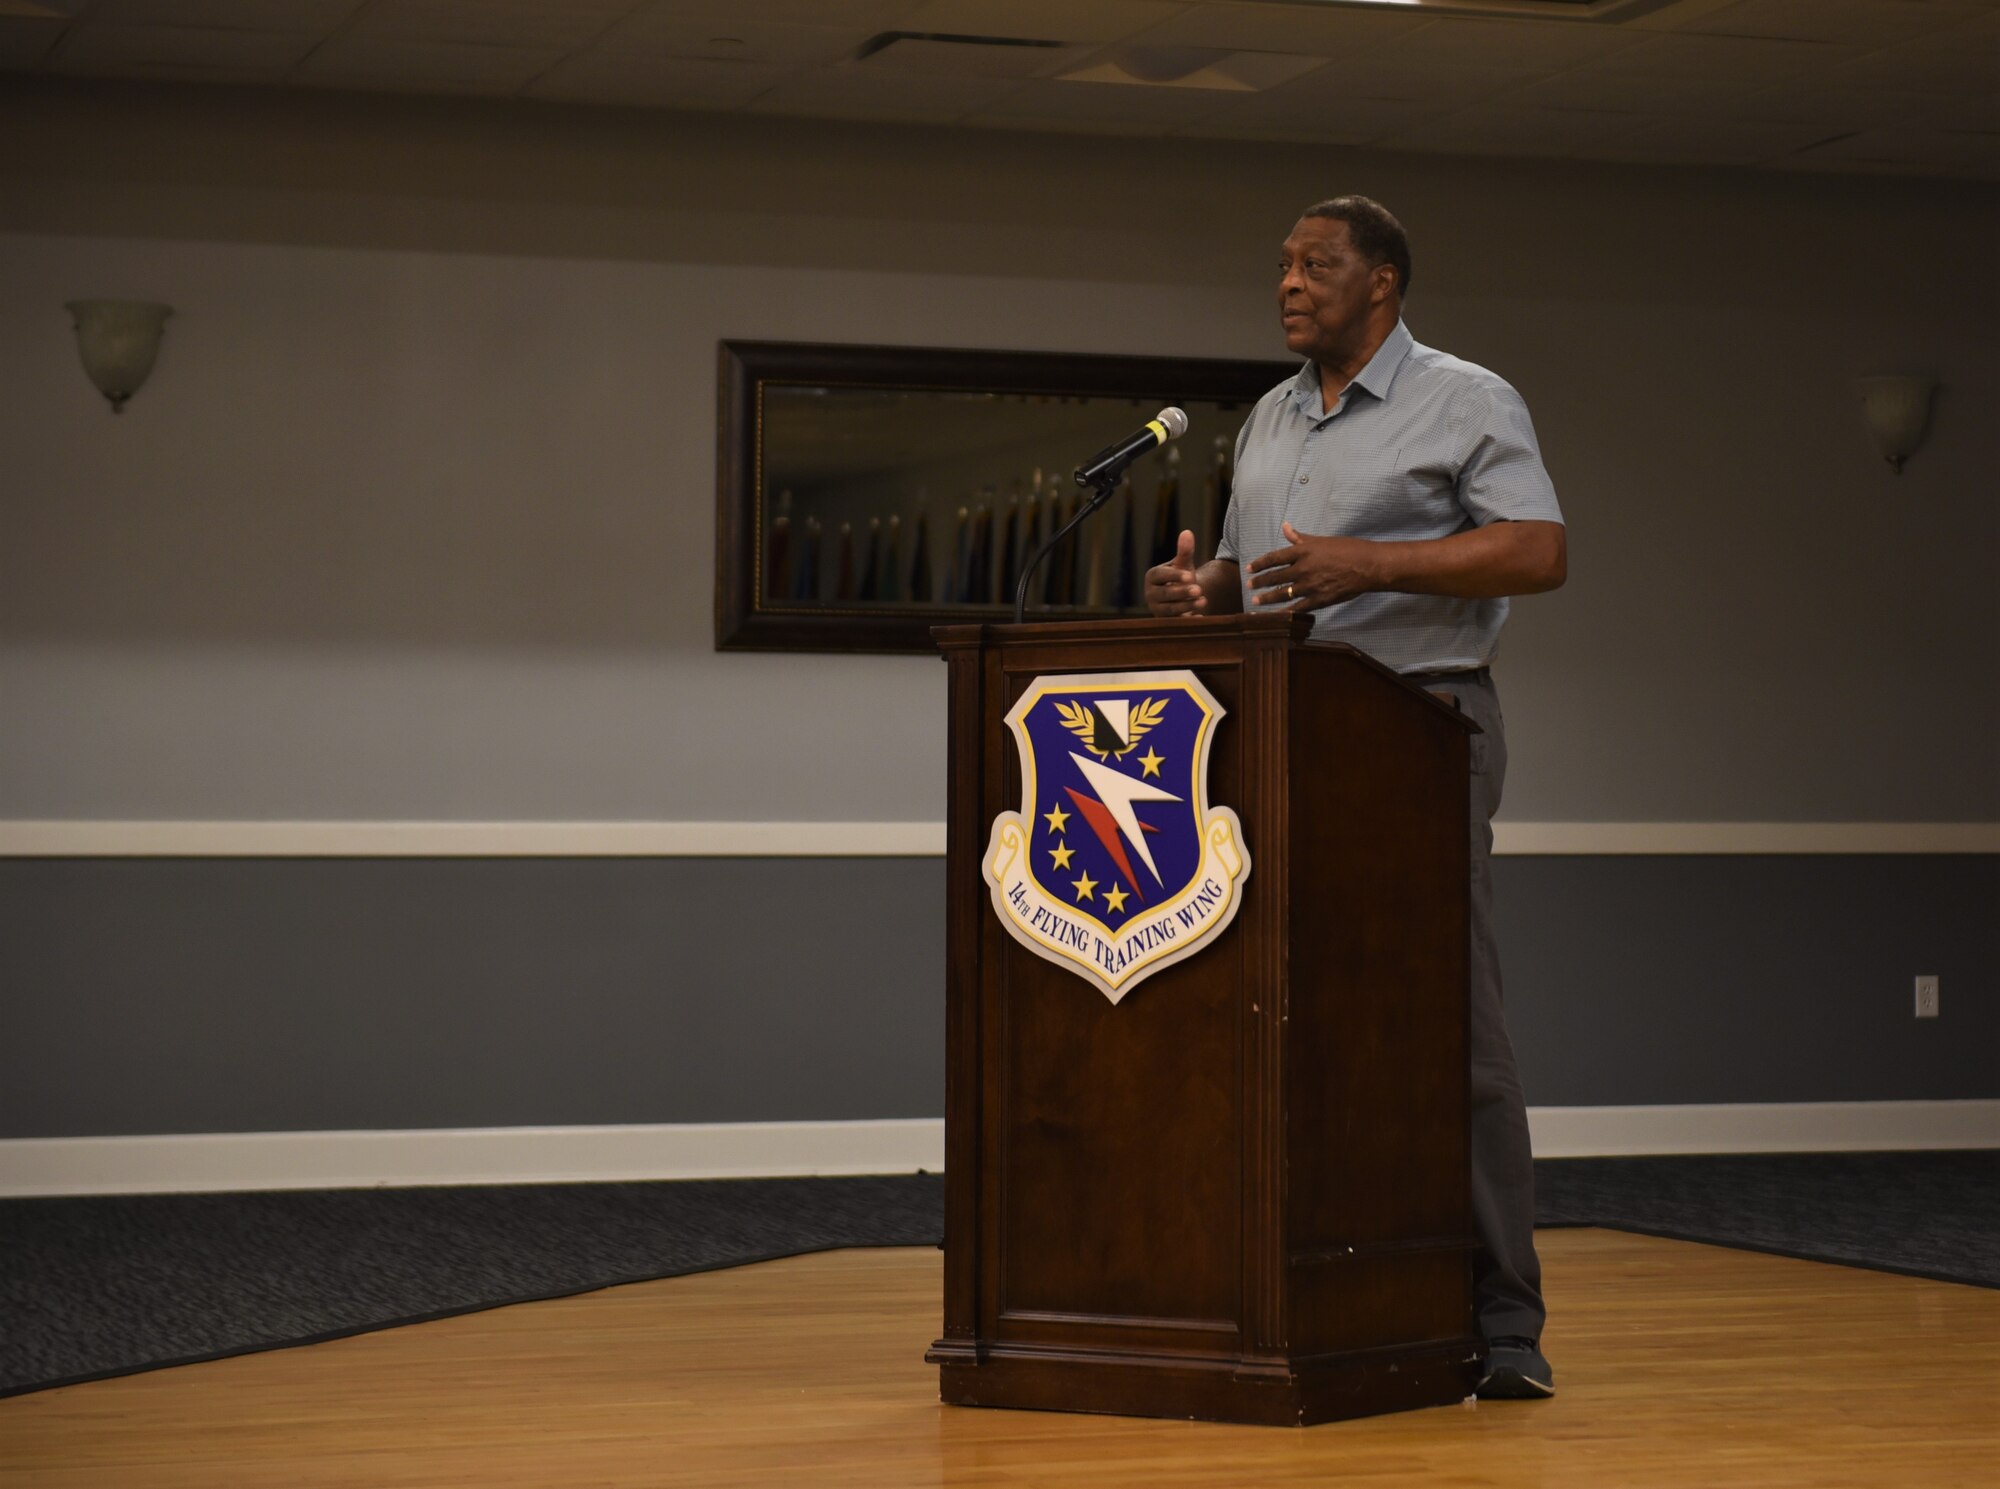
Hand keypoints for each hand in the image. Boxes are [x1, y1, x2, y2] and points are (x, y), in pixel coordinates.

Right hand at [1144, 529, 1207, 616]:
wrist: (1182, 596)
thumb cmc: (1181, 577)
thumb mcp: (1184, 564)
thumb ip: (1185, 550)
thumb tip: (1187, 532)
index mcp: (1152, 577)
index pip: (1160, 576)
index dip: (1174, 576)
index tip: (1189, 575)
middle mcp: (1150, 594)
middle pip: (1165, 594)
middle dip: (1182, 592)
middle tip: (1199, 589)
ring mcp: (1157, 610)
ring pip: (1170, 610)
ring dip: (1187, 606)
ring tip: (1204, 601)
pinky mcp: (1165, 623)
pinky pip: (1176, 623)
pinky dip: (1188, 620)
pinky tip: (1200, 617)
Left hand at [1245, 521, 1381, 609]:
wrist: (1368, 566)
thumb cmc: (1347, 549)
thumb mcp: (1322, 540)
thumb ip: (1300, 538)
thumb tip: (1285, 527)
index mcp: (1303, 552)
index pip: (1274, 558)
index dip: (1259, 564)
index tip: (1249, 568)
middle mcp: (1303, 569)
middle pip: (1275, 577)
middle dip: (1259, 582)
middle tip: (1249, 586)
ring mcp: (1310, 586)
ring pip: (1283, 594)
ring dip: (1267, 598)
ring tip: (1255, 601)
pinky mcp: (1319, 599)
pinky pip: (1298, 608)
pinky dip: (1285, 613)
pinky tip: (1276, 616)